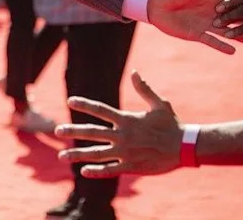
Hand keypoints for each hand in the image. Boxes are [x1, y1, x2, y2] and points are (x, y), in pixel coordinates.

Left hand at [56, 71, 182, 176]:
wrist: (186, 148)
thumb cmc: (172, 125)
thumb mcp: (160, 104)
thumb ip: (144, 89)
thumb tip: (135, 72)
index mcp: (127, 120)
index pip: (100, 109)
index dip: (84, 104)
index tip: (70, 100)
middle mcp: (123, 136)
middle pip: (92, 132)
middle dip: (73, 131)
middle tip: (57, 130)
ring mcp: (126, 153)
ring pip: (97, 154)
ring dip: (78, 154)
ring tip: (62, 156)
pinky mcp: (132, 167)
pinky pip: (110, 170)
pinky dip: (97, 171)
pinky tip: (84, 171)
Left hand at [146, 0, 242, 53]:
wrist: (155, 5)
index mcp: (212, 0)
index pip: (231, 4)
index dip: (242, 6)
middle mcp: (211, 14)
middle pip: (231, 19)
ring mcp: (205, 25)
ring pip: (225, 32)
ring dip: (238, 36)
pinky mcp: (196, 34)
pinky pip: (211, 41)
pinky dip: (221, 45)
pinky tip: (233, 50)